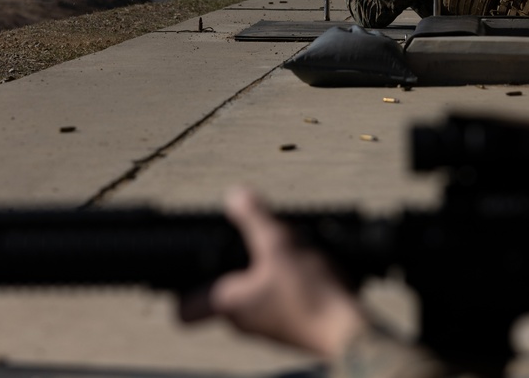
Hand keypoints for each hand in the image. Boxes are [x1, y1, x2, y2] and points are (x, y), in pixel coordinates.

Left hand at [179, 187, 366, 358]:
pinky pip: (276, 303)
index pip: (183, 312)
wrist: (351, 333)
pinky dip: (283, 285)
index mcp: (228, 304)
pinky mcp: (292, 328)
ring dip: (259, 275)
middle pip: (220, 296)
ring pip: (250, 298)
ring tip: (279, 251)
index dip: (177, 290)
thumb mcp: (278, 245)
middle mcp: (243, 321)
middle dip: (229, 269)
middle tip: (241, 245)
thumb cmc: (310, 296)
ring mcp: (267, 328)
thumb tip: (235, 195)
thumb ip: (254, 218)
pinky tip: (304, 267)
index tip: (182, 270)